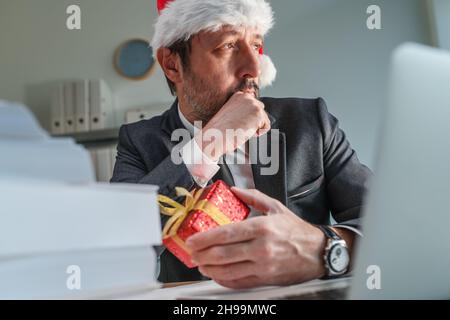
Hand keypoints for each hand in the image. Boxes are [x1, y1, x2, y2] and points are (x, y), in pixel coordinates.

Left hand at [185, 187, 326, 288]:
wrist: (318, 252)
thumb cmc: (297, 230)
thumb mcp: (276, 207)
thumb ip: (253, 197)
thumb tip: (234, 190)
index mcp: (262, 228)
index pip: (226, 234)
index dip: (205, 238)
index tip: (192, 240)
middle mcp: (261, 248)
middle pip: (223, 254)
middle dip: (202, 255)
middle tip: (191, 253)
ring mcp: (263, 266)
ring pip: (228, 271)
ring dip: (209, 269)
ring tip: (199, 264)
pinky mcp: (266, 279)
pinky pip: (239, 282)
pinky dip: (223, 280)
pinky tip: (216, 275)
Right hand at [194, 92, 270, 160]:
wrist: (215, 136)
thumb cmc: (220, 130)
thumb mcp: (230, 115)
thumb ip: (242, 111)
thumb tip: (252, 117)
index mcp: (238, 95)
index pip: (253, 105)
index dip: (248, 118)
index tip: (238, 124)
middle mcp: (247, 97)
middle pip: (260, 110)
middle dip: (254, 121)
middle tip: (240, 128)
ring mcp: (254, 104)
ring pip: (263, 119)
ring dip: (255, 127)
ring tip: (241, 130)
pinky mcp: (259, 114)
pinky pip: (266, 126)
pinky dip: (259, 133)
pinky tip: (246, 132)